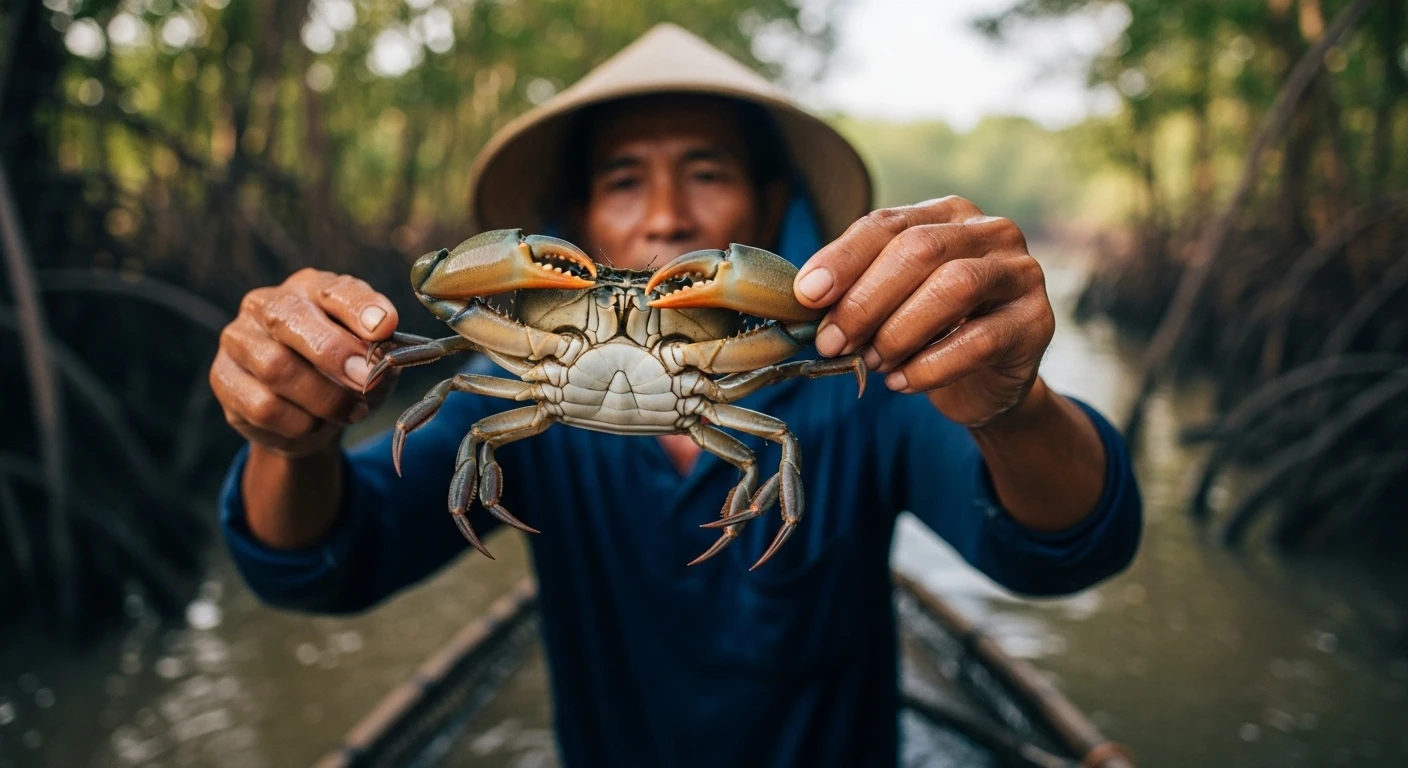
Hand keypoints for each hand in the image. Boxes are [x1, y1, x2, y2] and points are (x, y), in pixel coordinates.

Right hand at [210, 268, 399, 456]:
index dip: (359, 307)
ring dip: (323, 398)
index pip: (333, 288)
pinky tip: (315, 425)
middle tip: (367, 380)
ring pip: (275, 368)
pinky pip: (262, 407)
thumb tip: (384, 356)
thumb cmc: (346, 370)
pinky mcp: (223, 379)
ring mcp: (238, 339)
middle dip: (334, 352)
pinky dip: (299, 423)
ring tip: (351, 412)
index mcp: (311, 288)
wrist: (307, 412)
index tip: (384, 326)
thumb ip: (381, 350)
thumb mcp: (373, 357)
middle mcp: (265, 304)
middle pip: (288, 318)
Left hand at [793, 196, 1053, 427]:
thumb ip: (857, 287)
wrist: (987, 382)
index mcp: (947, 214)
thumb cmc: (931, 332)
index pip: (887, 223)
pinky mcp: (1036, 323)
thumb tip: (807, 295)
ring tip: (871, 362)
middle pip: (919, 250)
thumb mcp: (891, 300)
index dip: (843, 258)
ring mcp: (1021, 274)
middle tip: (832, 343)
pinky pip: (979, 340)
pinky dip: (929, 366)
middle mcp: (991, 232)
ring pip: (954, 287)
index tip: (808, 295)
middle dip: (865, 300)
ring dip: (899, 331)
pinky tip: (901, 382)